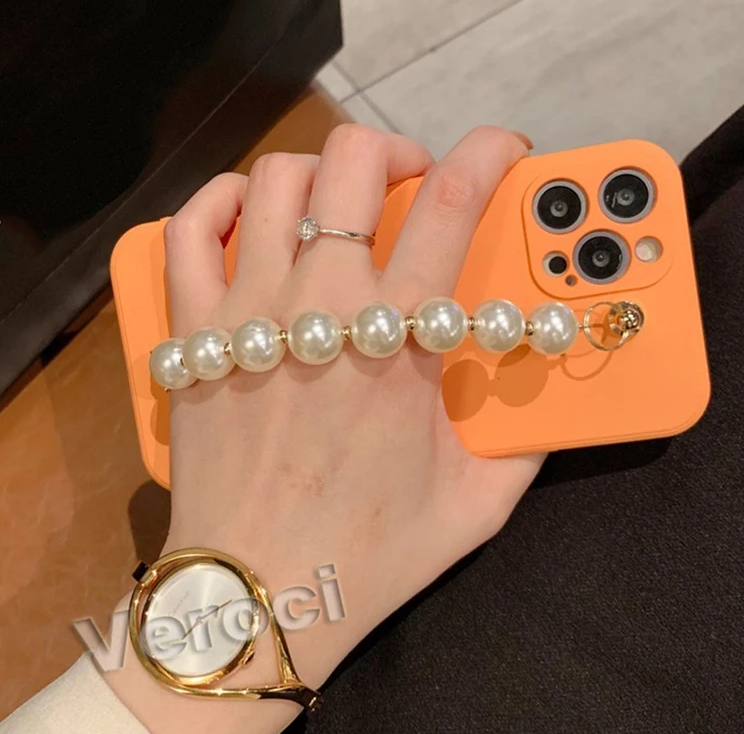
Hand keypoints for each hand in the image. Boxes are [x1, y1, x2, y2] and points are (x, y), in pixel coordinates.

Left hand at [108, 125, 542, 732]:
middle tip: (413, 180)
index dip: (489, 153)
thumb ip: (528, 437)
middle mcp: (320, 306)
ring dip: (320, 171)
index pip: (454, 204)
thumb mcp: (479, 502)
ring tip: (340, 201)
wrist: (256, 596)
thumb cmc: (367, 554)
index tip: (502, 148)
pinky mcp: (193, 332)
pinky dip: (222, 200)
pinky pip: (191, 229)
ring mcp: (247, 312)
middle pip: (354, 162)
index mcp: (397, 342)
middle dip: (396, 148)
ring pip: (275, 179)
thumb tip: (551, 385)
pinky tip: (251, 215)